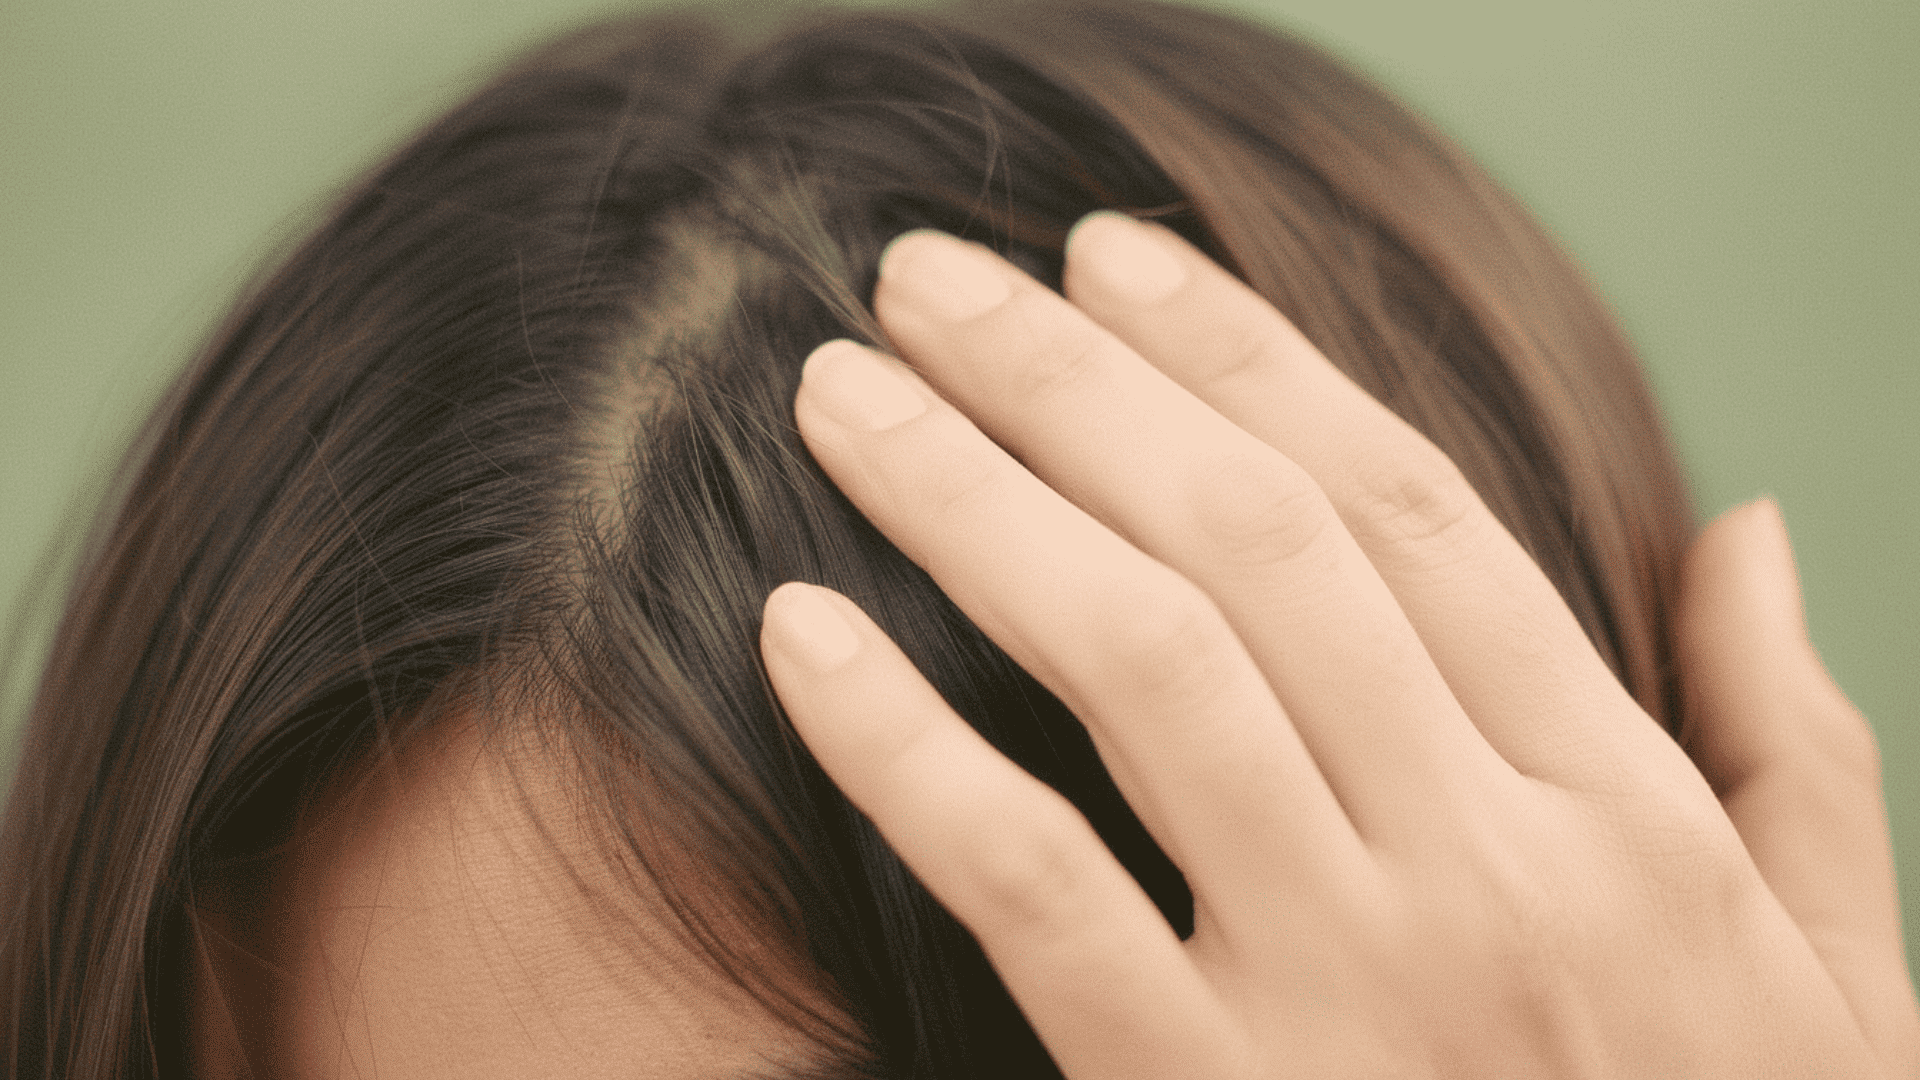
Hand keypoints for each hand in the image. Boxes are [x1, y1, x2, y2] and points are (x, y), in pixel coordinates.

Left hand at [758, 212, 1911, 1076]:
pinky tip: (798, 637)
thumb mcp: (1828, 973)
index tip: (1112, 261)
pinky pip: (1036, 890)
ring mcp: (1355, 992)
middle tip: (927, 279)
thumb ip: (1795, 743)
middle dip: (1074, 382)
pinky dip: (904, 750)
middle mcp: (1496, 868)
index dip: (1247, 358)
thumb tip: (1743, 527)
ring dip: (973, 504)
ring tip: (845, 395)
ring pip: (1143, 666)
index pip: (1412, 511)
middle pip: (1256, 544)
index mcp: (1629, 812)